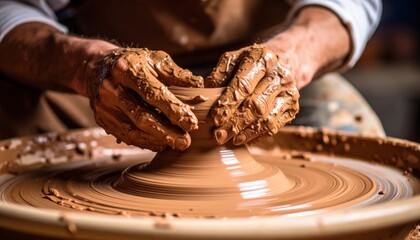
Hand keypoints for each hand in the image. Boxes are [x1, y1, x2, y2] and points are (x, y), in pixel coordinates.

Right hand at [88, 48, 203, 150]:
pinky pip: (125, 135)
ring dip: (156, 140)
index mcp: (127, 69)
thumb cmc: (134, 63)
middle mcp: (112, 88)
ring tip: (176, 145)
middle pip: (141, 116)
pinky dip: (144, 142)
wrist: (97, 66)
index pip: (153, 93)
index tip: (192, 123)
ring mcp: (104, 105)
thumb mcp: (154, 60)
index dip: (173, 110)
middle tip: (186, 142)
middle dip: (166, 132)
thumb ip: (176, 74)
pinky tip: (160, 144)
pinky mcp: (102, 119)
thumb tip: (199, 86)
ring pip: (132, 130)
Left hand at [205, 44, 298, 144]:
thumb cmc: (250, 63)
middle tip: (218, 135)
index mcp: (261, 58)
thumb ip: (219, 75)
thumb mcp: (233, 60)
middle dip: (235, 123)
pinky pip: (274, 126)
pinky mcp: (292, 107)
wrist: (283, 61)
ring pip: (266, 118)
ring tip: (229, 140)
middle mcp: (279, 75)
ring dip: (245, 132)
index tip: (214, 118)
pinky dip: (256, 136)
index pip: (243, 84)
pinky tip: (242, 139)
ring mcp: (289, 92)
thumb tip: (206, 95)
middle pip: (255, 104)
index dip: (228, 103)